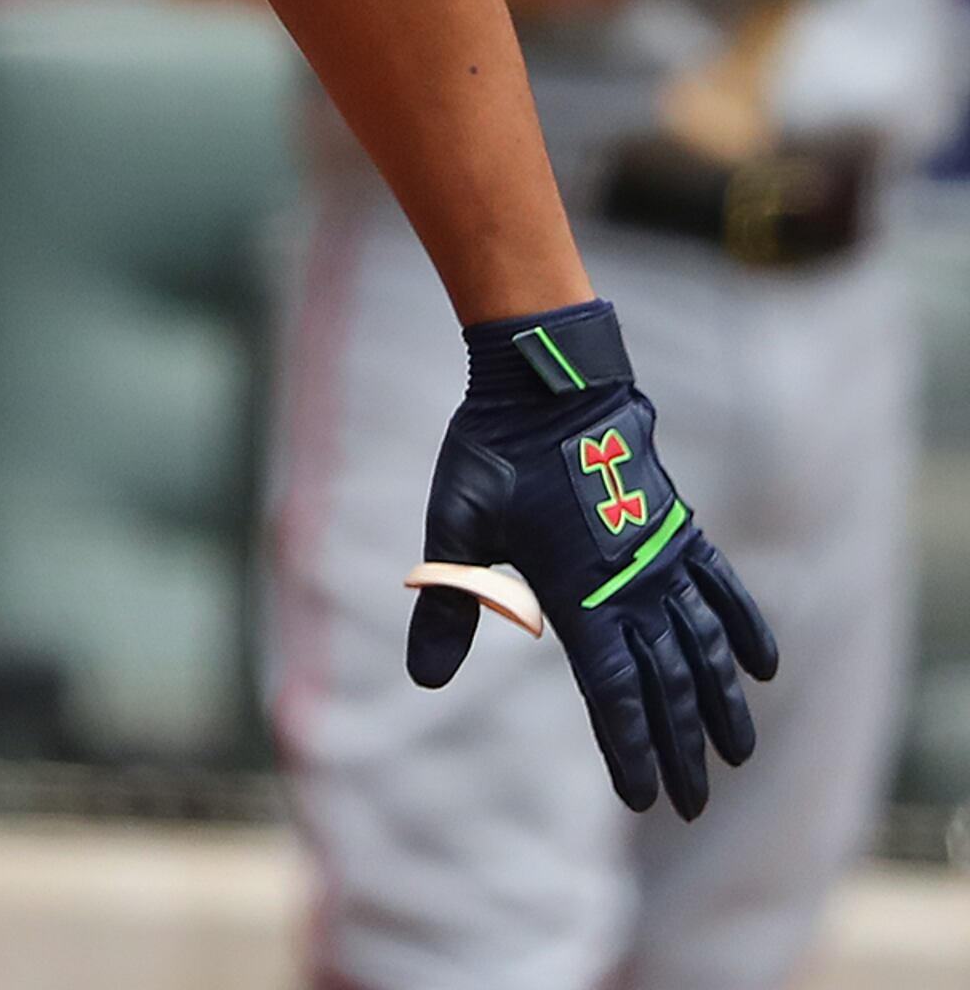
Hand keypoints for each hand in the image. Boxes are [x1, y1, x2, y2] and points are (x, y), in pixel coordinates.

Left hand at [410, 299, 775, 816]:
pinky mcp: (678, 527)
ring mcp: (662, 556)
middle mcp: (631, 584)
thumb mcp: (456, 522)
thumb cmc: (492, 451)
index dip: (629, 747)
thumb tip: (422, 678)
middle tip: (692, 805)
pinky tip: (764, 666)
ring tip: (739, 755)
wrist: (548, 381)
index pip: (612, 691)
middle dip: (679, 748)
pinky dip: (744, 626)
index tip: (644, 797)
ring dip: (723, 703)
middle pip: (666, 683)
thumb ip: (446, 602)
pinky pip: (722, 586)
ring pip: (704, 646)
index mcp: (578, 591)